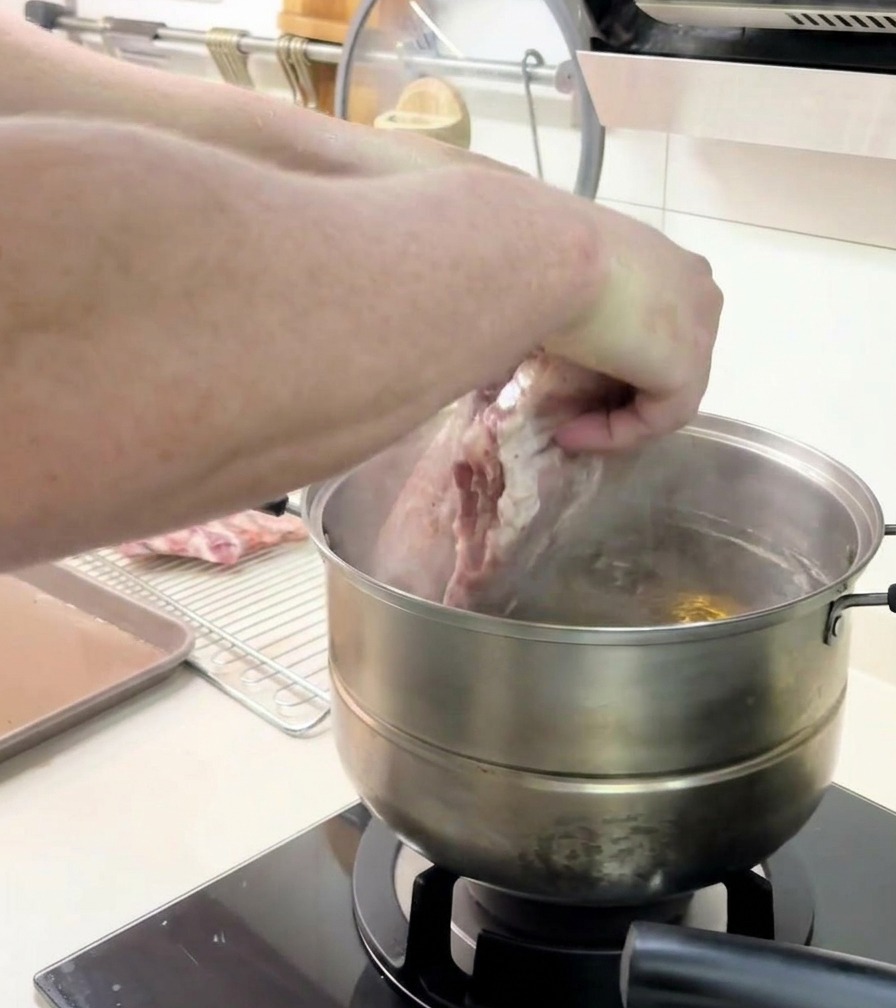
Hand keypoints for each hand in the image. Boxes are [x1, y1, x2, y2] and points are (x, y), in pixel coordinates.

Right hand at [546, 207, 722, 452]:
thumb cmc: (548, 254)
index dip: (615, 362)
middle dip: (622, 392)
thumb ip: (580, 306)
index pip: (655, 327)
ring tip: (567, 431)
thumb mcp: (568, 276)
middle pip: (664, 360)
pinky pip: (656, 418)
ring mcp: (700, 332)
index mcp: (673, 263)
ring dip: (614, 419)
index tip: (570, 379)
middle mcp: (699, 293)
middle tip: (575, 410)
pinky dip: (614, 434)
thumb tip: (555, 337)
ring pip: (664, 393)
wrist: (551, 258)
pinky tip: (571, 434)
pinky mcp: (687, 371)